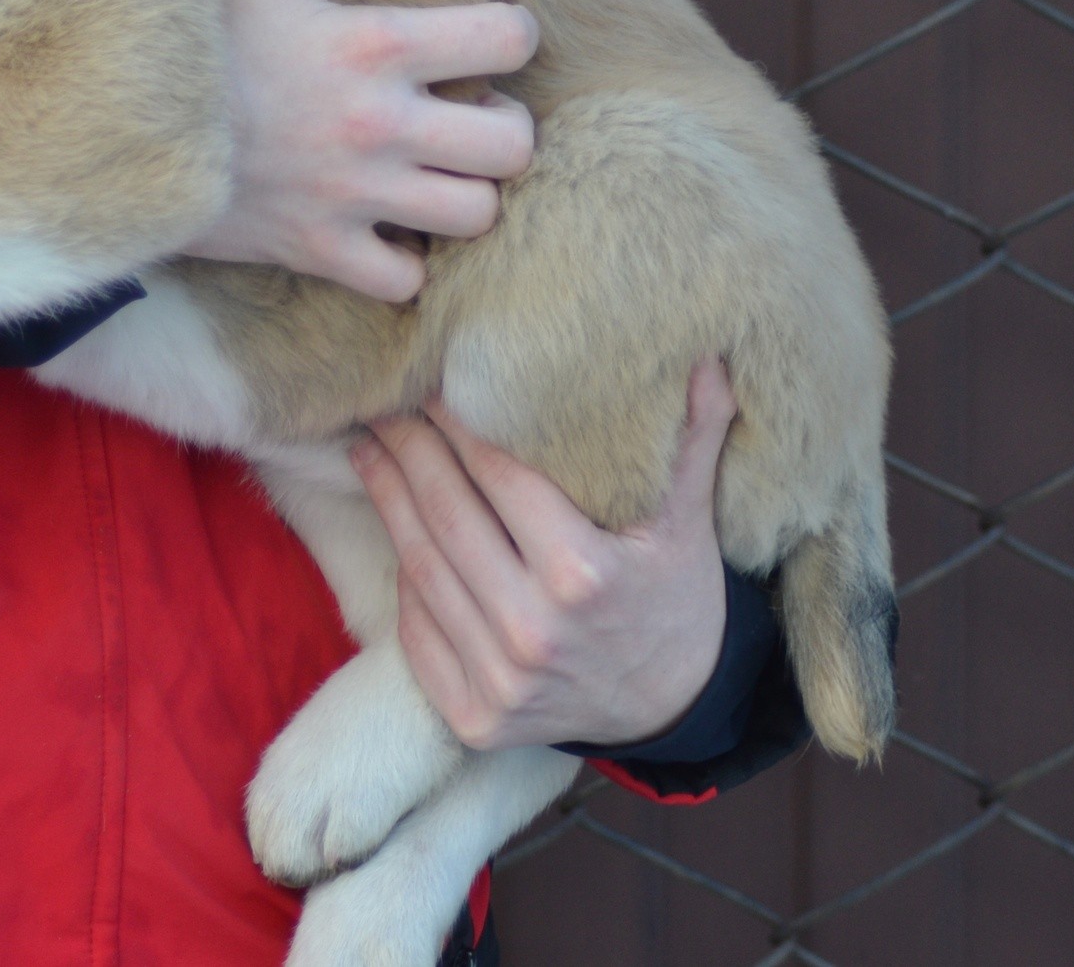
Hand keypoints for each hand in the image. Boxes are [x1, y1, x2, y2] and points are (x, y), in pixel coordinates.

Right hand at [182, 0, 539, 301]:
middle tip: (468, 111)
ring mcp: (352, 197)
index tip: (480, 36)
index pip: (509, 40)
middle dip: (505, 124)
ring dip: (466, 191)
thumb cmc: (189, 24)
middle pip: (513, 146)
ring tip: (435, 169)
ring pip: (474, 216)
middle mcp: (382, 127)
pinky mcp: (316, 250)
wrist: (112, 115)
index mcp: (377, 44)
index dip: (509, 33)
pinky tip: (384, 226)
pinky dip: (404, 261)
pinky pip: (401, 281)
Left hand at [348, 357, 736, 749]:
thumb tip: (705, 356)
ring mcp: (499, 681)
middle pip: (446, 515)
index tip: (433, 378)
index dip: (459, 421)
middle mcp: (534, 631)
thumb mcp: (689, 520)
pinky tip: (393, 529)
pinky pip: (417, 633)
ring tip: (368, 448)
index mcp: (583, 575)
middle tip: (382, 401)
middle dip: (407, 450)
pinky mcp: (475, 717)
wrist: (673, 707)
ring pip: (421, 568)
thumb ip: (692, 437)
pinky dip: (402, 578)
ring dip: (387, 501)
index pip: (499, 475)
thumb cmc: (675, 596)